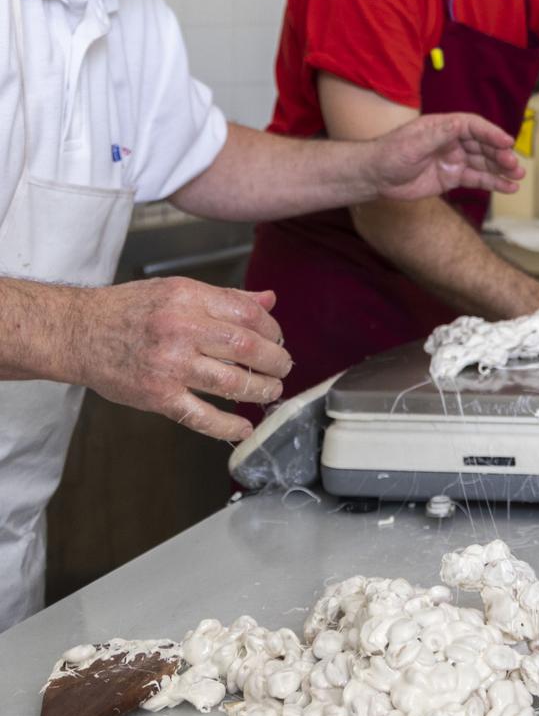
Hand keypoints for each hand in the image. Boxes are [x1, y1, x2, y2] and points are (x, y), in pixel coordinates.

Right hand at [70, 280, 290, 444]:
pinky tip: (244, 426)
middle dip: (276, 360)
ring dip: (261, 389)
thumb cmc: (128, 309)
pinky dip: (228, 426)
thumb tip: (268, 299)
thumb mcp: (177, 290)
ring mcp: (170, 366)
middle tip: (283, 367)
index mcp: (188, 298)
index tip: (276, 338)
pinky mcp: (158, 396)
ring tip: (271, 391)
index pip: (248, 313)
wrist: (79, 332)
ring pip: (231, 382)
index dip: (272, 328)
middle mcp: (181, 329)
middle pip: (247, 347)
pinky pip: (201, 416)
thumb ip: (225, 297)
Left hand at [365, 114, 524, 201]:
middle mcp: (452, 141)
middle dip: (500, 153)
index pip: (473, 126)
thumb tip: (458, 124)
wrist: (375, 177)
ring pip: (483, 162)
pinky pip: (477, 179)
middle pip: (482, 144)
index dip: (491, 133)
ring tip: (518, 176)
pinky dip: (493, 182)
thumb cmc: (389, 154)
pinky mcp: (452, 177)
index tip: (507, 141)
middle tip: (513, 164)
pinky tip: (508, 187)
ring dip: (501, 168)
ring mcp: (454, 159)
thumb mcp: (412, 143)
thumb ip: (437, 135)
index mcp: (443, 126)